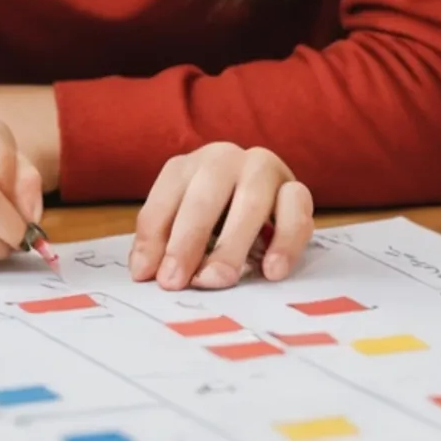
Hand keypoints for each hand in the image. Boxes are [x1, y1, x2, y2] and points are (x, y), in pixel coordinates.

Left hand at [131, 143, 313, 290]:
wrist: (271, 207)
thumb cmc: (218, 220)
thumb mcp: (186, 229)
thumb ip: (164, 244)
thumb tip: (143, 271)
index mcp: (190, 165)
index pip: (167, 197)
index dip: (154, 237)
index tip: (148, 275)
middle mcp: (226, 159)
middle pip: (205, 195)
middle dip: (188, 241)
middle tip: (176, 281)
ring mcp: (265, 169)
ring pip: (252, 200)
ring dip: (233, 244)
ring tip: (220, 279)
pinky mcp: (297, 188)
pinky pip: (296, 209)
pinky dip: (285, 242)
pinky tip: (272, 271)